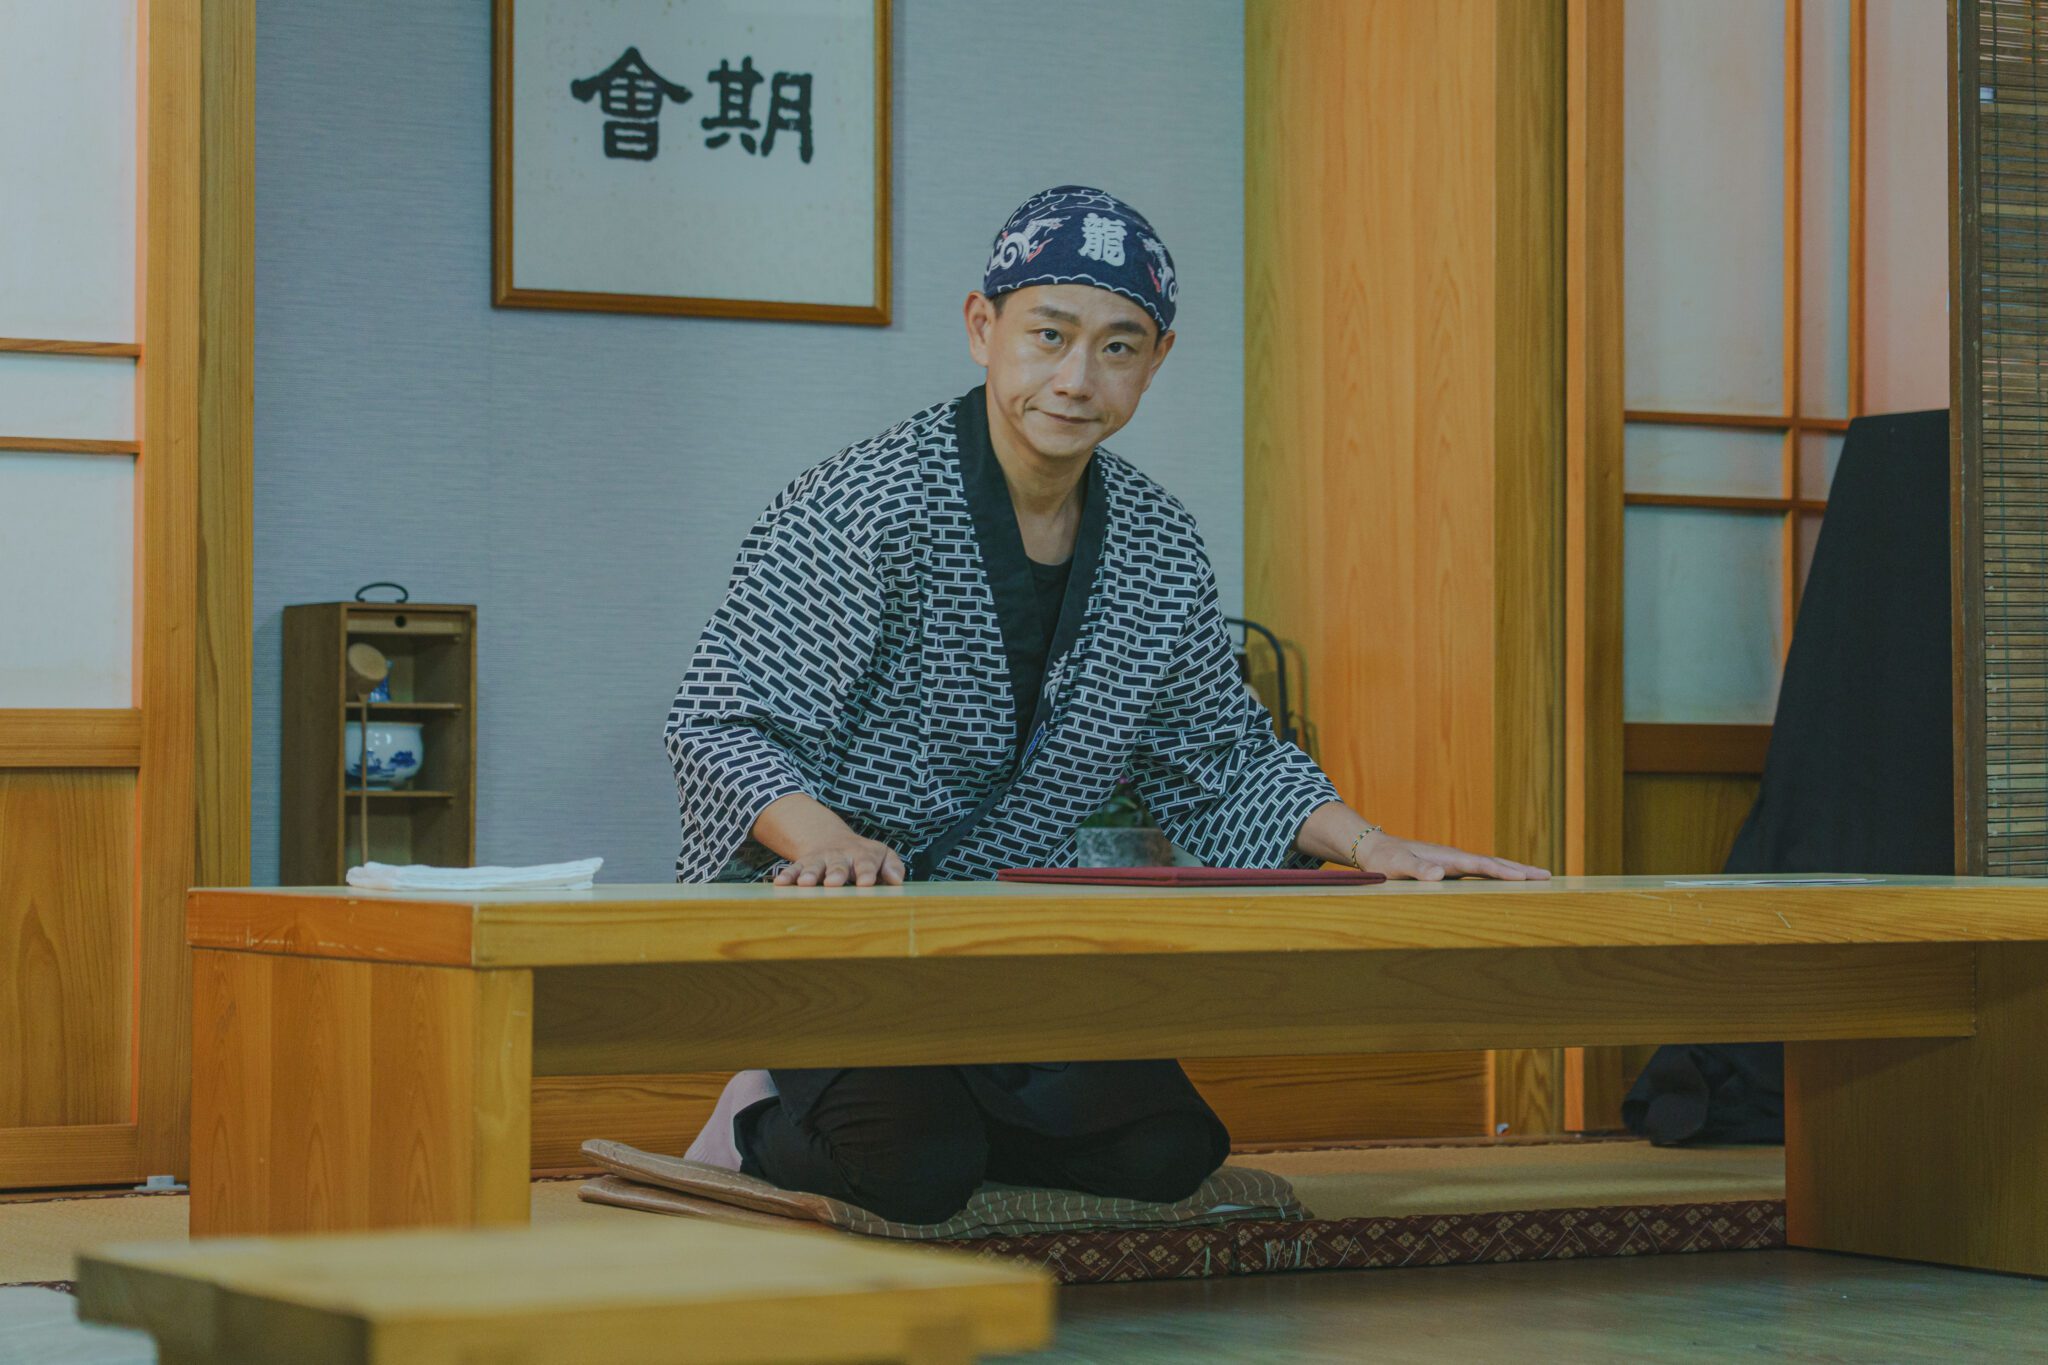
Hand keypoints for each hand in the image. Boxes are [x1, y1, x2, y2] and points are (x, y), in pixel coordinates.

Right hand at [772, 836, 905, 887]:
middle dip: (836, 873)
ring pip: (814, 866)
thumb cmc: (864, 856)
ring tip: (805, 884)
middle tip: (834, 883)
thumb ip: (892, 866)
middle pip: (838, 865)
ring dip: (810, 875)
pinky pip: (794, 869)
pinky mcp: (804, 864)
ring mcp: (821, 860)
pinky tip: (780, 883)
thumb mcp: (882, 856)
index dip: (866, 873)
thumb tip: (897, 880)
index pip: (866, 863)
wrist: (833, 841)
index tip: (866, 883)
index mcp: (862, 855)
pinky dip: (788, 876)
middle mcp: (840, 856)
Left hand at [1352, 831, 1548, 882]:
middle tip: (1548, 876)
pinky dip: (1498, 875)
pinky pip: (1480, 872)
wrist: (1375, 849)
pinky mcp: (1450, 868)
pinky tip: (1507, 882)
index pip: (1482, 865)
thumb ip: (1416, 870)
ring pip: (1490, 866)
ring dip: (1513, 871)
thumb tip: (1440, 876)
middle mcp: (1454, 858)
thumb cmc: (1385, 860)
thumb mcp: (1397, 866)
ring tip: (1539, 878)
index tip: (1526, 878)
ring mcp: (1454, 862)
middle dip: (1520, 869)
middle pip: (1493, 862)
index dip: (1504, 872)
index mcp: (1447, 858)